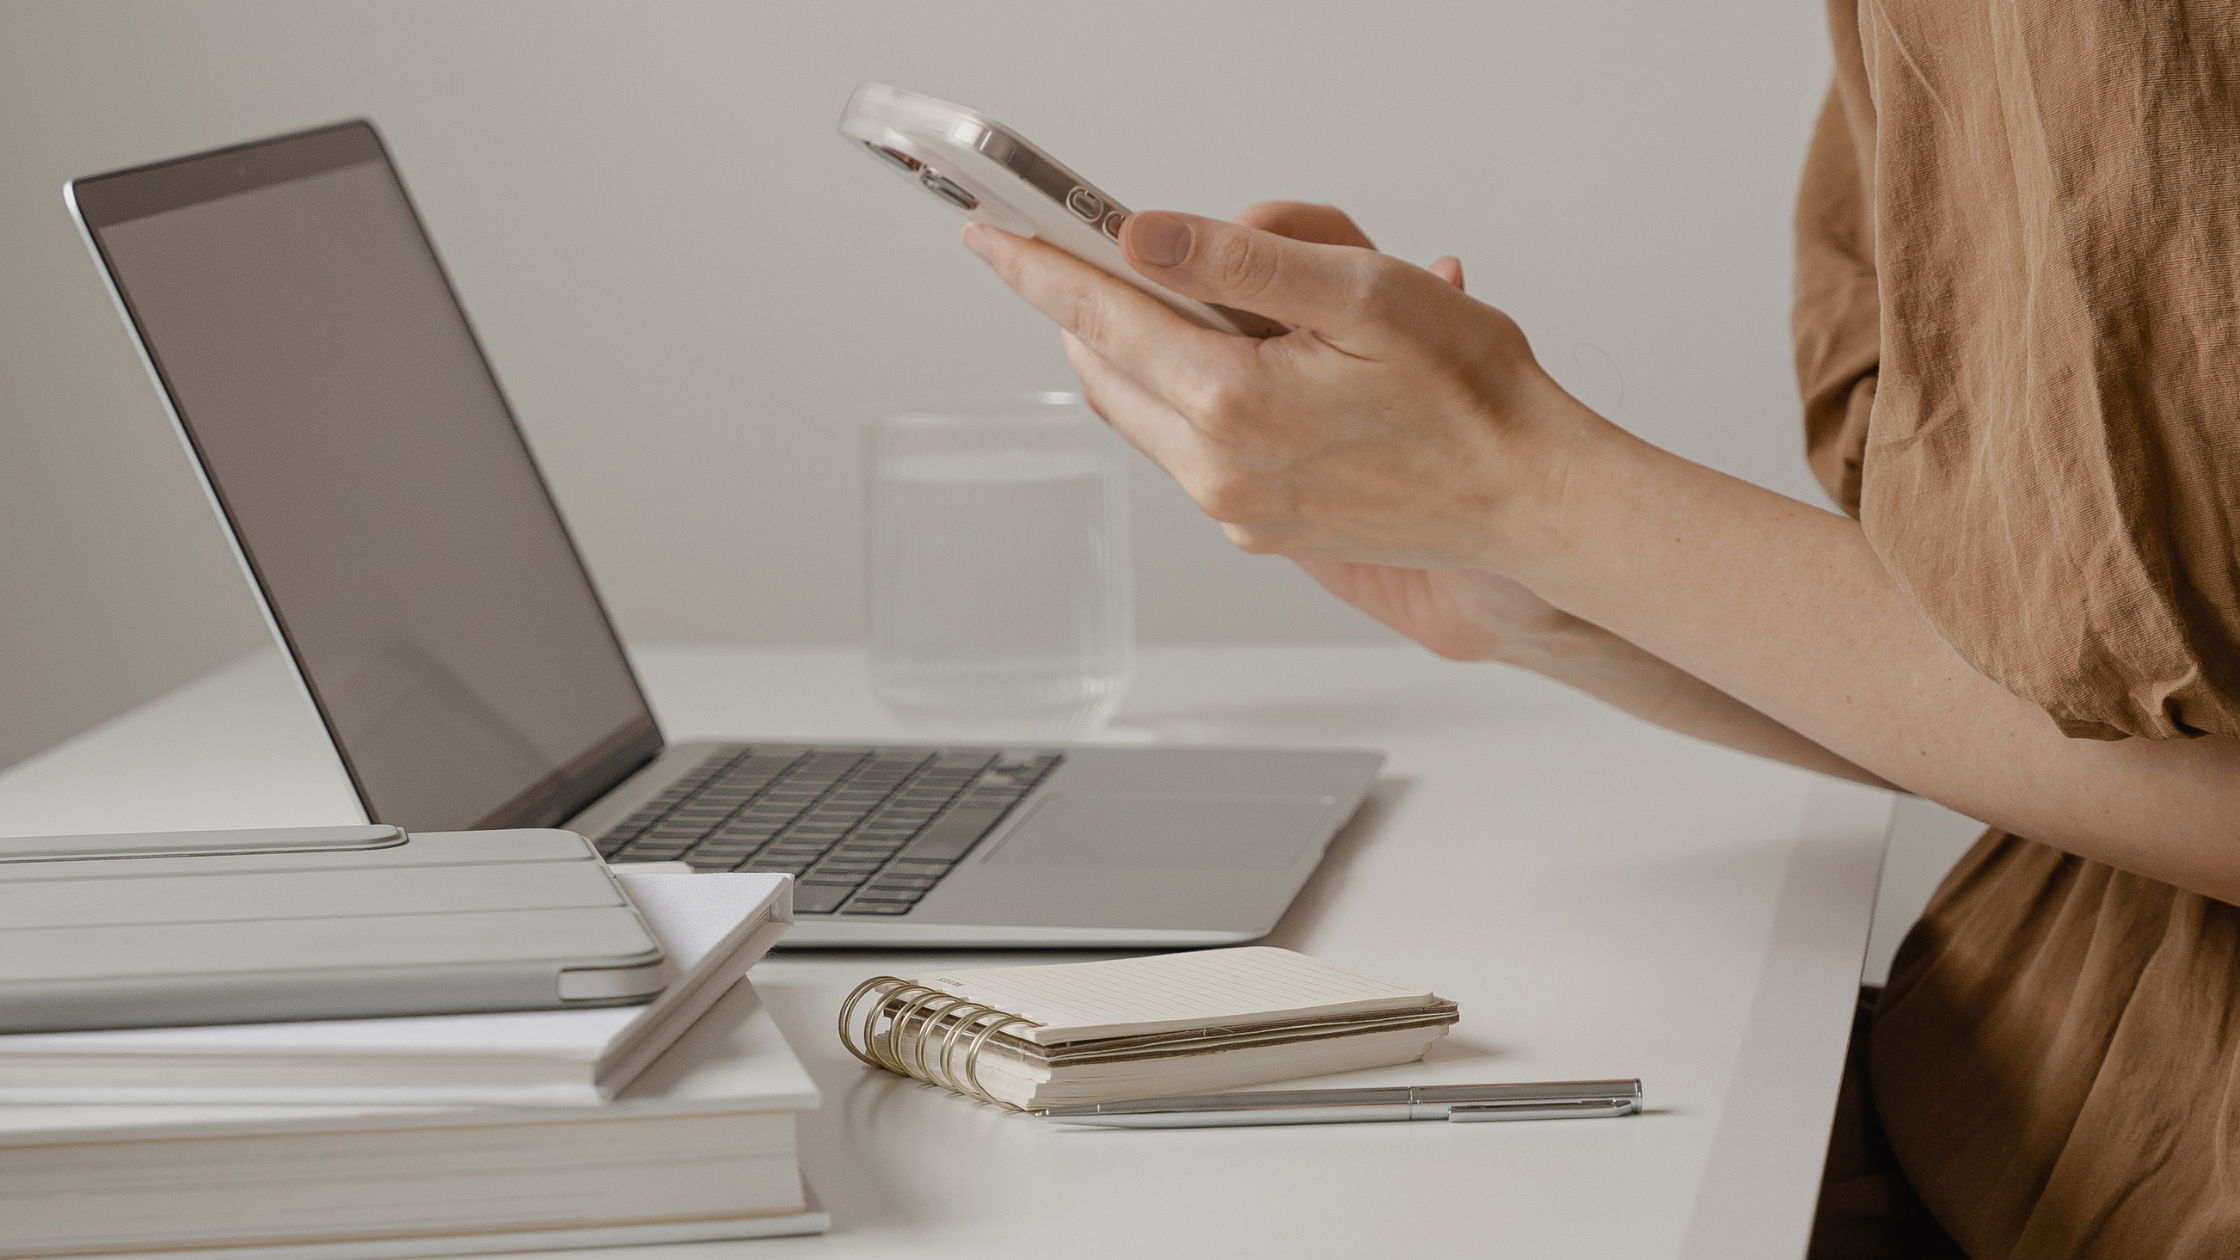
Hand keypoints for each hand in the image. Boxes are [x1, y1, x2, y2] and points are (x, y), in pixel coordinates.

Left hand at [961, 199, 1605, 572]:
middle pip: (1105, 368)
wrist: (1528, 498)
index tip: (991, 236)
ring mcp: (1235, 508)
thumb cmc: (1471, 395)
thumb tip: (1141, 237)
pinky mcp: (1259, 526)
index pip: (1100, 317)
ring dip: (1143, 350)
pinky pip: (1187, 450)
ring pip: (1142, 411)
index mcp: (1233, 404)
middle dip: (1090, 303)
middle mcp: (1218, 471)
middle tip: (1089, 249)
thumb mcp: (1361, 290)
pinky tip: (1239, 360)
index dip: (1037, 266)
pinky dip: (1185, 395)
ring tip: (1188, 298)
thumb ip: (1240, 259)